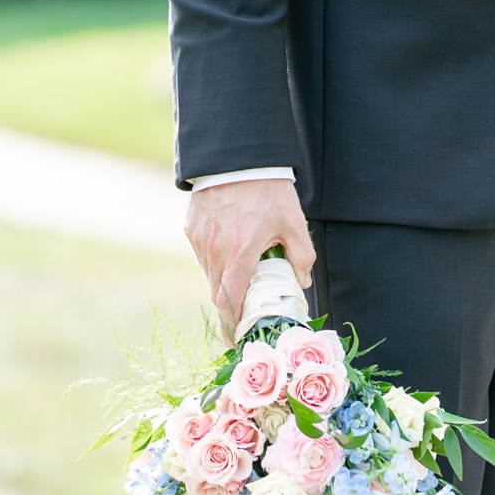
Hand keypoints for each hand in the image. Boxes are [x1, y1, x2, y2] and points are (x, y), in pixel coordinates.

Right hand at [185, 179, 316, 341]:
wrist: (239, 157)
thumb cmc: (269, 190)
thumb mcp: (293, 222)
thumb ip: (301, 255)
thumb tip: (302, 281)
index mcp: (240, 252)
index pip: (230, 302)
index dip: (231, 325)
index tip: (236, 338)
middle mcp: (215, 250)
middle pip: (217, 293)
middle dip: (228, 309)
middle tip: (241, 317)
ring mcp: (200, 239)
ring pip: (208, 275)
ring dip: (222, 284)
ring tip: (240, 282)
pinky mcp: (192, 228)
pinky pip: (202, 255)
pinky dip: (215, 262)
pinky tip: (230, 254)